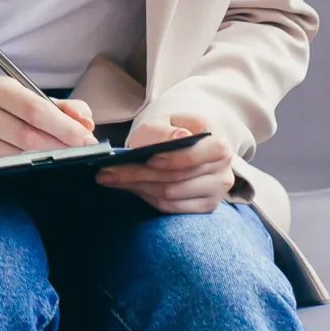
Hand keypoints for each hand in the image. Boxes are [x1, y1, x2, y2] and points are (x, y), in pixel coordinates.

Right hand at [0, 77, 96, 160]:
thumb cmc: (9, 108)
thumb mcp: (32, 98)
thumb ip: (64, 108)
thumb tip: (86, 123)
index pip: (34, 109)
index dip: (64, 126)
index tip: (88, 139)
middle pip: (27, 135)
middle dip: (61, 146)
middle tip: (83, 153)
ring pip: (18, 155)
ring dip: (48, 160)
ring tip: (68, 160)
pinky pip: (8, 167)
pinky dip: (30, 168)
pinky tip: (44, 167)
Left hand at [95, 112, 234, 212]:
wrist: (186, 145)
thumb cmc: (172, 132)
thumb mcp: (165, 123)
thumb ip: (167, 130)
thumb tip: (180, 138)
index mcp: (217, 141)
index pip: (200, 154)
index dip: (174, 159)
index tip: (147, 159)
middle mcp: (224, 168)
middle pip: (178, 177)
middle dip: (139, 174)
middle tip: (106, 172)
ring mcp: (217, 190)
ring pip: (172, 194)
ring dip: (138, 187)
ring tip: (110, 178)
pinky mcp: (207, 206)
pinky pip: (173, 208)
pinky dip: (148, 198)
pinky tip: (130, 187)